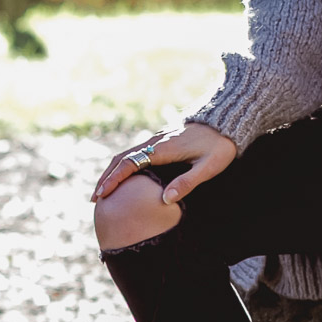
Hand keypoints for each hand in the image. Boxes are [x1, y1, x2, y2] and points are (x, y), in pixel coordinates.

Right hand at [91, 122, 236, 205]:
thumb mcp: (209, 167)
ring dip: (112, 172)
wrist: (227, 121)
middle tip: (95, 199)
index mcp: (163, 149)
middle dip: (106, 178)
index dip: (114, 180)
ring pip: (127, 155)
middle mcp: (156, 142)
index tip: (102, 195)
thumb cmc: (220, 146)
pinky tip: (122, 177)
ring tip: (103, 191)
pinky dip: (123, 166)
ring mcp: (157, 139)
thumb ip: (187, 182)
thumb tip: (164, 201)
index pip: (130, 164)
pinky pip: (136, 153)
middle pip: (122, 159)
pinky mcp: (161, 141)